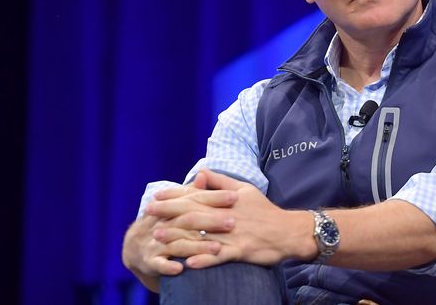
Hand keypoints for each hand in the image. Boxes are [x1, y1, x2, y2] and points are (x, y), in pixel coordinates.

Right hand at [122, 172, 234, 290]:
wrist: (135, 246)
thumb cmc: (165, 223)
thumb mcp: (175, 207)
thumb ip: (191, 193)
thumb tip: (203, 173)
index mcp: (172, 208)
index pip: (194, 200)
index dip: (214, 197)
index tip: (235, 196)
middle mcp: (164, 223)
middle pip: (189, 221)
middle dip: (210, 221)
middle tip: (232, 222)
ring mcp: (156, 242)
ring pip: (178, 244)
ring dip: (197, 247)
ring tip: (217, 248)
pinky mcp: (151, 261)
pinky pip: (159, 264)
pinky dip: (168, 266)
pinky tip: (180, 269)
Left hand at [150, 169, 316, 268]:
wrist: (288, 231)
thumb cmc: (265, 210)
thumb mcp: (245, 190)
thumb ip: (221, 181)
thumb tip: (201, 172)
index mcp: (227, 199)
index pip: (196, 195)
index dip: (175, 195)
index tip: (157, 196)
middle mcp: (228, 215)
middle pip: (194, 213)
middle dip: (169, 212)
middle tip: (148, 212)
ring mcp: (234, 234)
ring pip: (202, 235)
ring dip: (178, 237)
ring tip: (158, 238)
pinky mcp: (241, 251)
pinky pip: (220, 256)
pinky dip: (204, 259)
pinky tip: (188, 262)